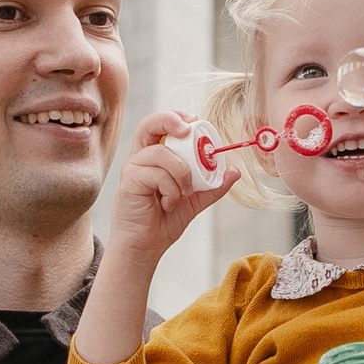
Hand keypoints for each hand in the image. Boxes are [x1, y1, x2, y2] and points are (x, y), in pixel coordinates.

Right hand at [107, 110, 238, 263]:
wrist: (145, 246)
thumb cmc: (163, 221)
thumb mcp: (194, 201)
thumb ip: (212, 186)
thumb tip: (234, 172)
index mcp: (154, 157)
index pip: (160, 126)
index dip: (176, 117)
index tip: (195, 120)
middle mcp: (140, 158)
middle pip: (149, 124)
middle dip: (170, 120)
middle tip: (188, 129)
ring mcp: (132, 168)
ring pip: (162, 153)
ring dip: (181, 173)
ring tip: (182, 194)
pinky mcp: (128, 181)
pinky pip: (158, 175)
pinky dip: (171, 190)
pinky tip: (168, 203)